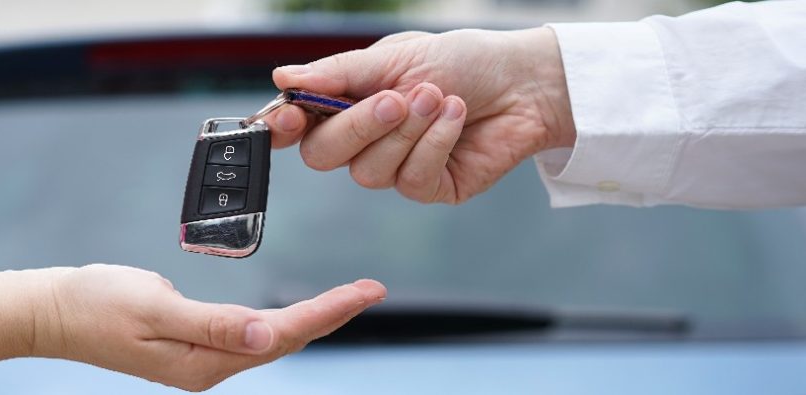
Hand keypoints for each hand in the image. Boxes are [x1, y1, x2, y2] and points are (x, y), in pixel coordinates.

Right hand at [34, 264, 385, 391]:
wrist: (53, 311)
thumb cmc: (96, 304)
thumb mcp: (154, 309)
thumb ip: (212, 324)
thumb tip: (267, 337)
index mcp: (204, 361)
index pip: (282, 335)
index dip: (328, 312)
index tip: (366, 292)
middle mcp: (209, 366)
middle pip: (285, 340)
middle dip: (331, 315)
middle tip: (371, 290)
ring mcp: (201, 358)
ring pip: (271, 340)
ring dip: (311, 320)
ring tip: (348, 299)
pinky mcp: (193, 344)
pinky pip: (249, 335)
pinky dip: (280, 321)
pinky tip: (296, 313)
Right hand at [265, 27, 574, 203]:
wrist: (523, 82)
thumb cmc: (462, 61)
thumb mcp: (395, 57)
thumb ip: (338, 74)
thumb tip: (283, 78)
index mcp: (346, 103)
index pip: (296, 126)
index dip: (282, 127)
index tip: (289, 117)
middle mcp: (364, 140)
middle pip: (323, 156)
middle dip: (358, 127)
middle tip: (396, 98)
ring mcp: (394, 168)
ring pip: (368, 173)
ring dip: (407, 131)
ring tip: (440, 97)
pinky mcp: (429, 188)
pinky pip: (411, 180)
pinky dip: (435, 144)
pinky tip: (456, 118)